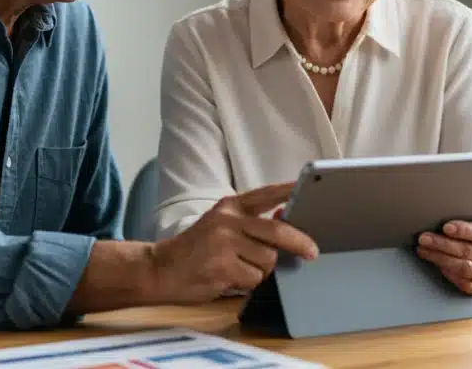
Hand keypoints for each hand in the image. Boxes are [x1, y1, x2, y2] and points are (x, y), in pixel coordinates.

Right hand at [148, 182, 317, 303]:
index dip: (289, 192)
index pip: (265, 195)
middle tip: (312, 251)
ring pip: (267, 260)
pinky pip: (253, 278)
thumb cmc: (195, 251)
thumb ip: (250, 224)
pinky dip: (247, 283)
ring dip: (261, 270)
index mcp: (229, 206)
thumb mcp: (220, 227)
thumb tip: (285, 222)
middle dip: (299, 243)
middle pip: (276, 231)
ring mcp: (224, 243)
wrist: (159, 269)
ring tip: (239, 268)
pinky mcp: (222, 266)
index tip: (307, 189)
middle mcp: (227, 221)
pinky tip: (229, 278)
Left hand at [416, 220, 471, 294]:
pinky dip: (447, 272)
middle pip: (467, 250)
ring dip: (440, 258)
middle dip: (442, 244)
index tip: (445, 227)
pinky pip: (462, 282)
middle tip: (424, 238)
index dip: (463, 230)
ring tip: (423, 250)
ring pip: (463, 267)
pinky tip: (435, 263)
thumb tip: (458, 205)